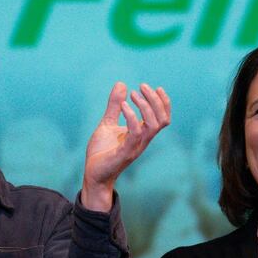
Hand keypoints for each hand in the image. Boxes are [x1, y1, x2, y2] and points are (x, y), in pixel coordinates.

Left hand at [81, 82, 170, 210]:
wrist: (93, 174)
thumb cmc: (102, 151)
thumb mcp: (108, 123)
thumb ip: (115, 106)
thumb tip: (122, 84)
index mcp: (142, 134)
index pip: (163, 118)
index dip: (164, 103)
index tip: (156, 87)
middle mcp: (143, 140)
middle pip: (162, 119)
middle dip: (156, 100)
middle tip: (141, 87)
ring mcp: (135, 147)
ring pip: (153, 126)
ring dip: (146, 107)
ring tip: (133, 94)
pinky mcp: (125, 153)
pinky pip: (135, 133)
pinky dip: (132, 117)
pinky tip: (124, 106)